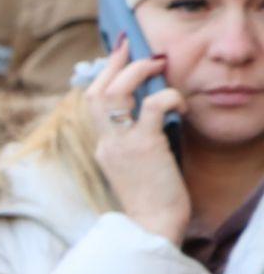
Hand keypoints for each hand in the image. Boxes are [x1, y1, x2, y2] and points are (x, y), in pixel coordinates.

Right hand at [85, 39, 189, 243]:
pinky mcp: (143, 146)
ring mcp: (120, 144)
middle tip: (133, 46)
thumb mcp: (138, 165)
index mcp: (103, 145)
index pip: (92, 101)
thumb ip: (137, 138)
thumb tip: (152, 108)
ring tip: (157, 64)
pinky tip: (182, 105)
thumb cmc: (154, 199)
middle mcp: (105, 142)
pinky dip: (168, 96)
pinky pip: (151, 106)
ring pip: (114, 93)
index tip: (119, 54)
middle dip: (115, 63)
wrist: (154, 226)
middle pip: (96, 92)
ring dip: (136, 71)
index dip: (104, 74)